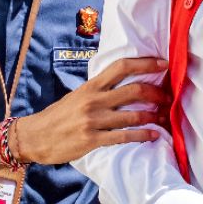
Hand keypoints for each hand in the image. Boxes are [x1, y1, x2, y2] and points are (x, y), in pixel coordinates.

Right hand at [14, 57, 168, 164]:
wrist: (34, 136)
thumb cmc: (58, 116)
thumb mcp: (77, 96)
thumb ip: (99, 90)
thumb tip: (123, 84)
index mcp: (91, 86)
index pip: (122, 67)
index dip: (145, 64)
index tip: (163, 64)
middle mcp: (94, 100)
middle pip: (134, 90)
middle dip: (156, 93)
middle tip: (168, 97)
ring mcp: (94, 120)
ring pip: (133, 115)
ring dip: (153, 116)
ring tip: (164, 117)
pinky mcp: (93, 140)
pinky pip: (124, 137)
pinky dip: (143, 135)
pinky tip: (154, 135)